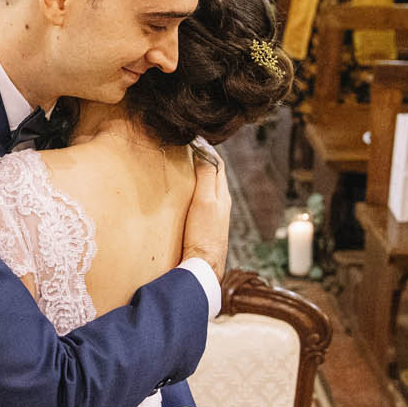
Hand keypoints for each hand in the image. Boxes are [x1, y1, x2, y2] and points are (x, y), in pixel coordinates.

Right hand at [179, 148, 230, 273]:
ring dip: (200, 175)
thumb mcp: (204, 201)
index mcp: (223, 195)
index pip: (218, 165)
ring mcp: (214, 217)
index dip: (207, 149)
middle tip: (188, 147)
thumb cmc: (203, 235)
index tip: (193, 138)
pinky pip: (202, 201)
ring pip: (209, 188)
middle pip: (215, 175)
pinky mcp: (205, 227)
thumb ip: (207, 177)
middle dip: (204, 159)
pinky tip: (185, 194)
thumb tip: (205, 152)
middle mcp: (221, 204)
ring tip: (185, 165)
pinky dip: (195, 190)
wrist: (202, 268)